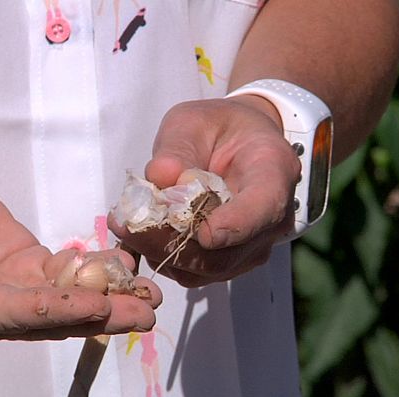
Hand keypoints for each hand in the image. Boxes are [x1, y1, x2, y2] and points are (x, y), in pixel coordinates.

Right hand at [0, 161, 160, 345]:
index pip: (6, 314)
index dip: (51, 311)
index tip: (97, 306)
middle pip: (45, 320)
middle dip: (97, 318)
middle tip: (145, 316)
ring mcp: (4, 291)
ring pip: (61, 303)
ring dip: (108, 300)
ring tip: (152, 296)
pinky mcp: (20, 269)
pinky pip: (61, 277)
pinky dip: (94, 272)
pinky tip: (127, 265)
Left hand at [109, 95, 300, 286]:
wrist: (238, 147)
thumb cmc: (218, 128)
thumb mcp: (193, 122)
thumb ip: (177, 147)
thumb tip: (160, 177)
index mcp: (273, 172)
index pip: (263, 209)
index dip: (233, 226)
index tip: (201, 233)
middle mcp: (271, 219)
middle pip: (226, 251)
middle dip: (173, 244)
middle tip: (127, 227)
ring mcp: (252, 247)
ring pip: (207, 269)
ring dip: (161, 253)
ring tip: (124, 228)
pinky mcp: (228, 263)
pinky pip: (195, 273)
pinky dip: (163, 257)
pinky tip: (138, 235)